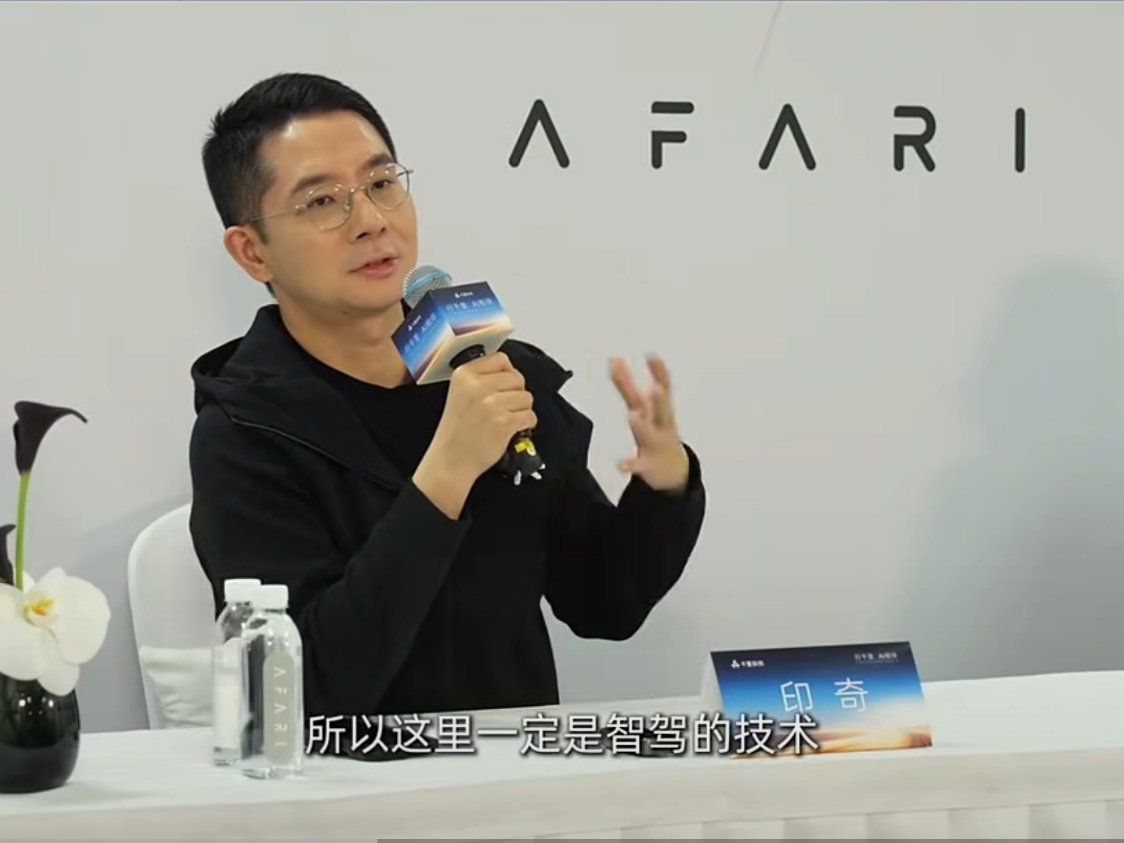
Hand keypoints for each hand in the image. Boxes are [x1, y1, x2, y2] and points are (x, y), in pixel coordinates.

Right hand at [414, 352, 536, 515]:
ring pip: (526, 397)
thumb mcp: (460, 393)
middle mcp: (477, 386)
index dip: (507, 373)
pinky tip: (511, 429)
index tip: (503, 385)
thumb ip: (481, 378)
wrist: (451, 460)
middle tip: (505, 406)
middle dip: (516, 392)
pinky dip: (526, 424)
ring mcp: (491, 405)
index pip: (500, 359)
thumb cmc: (457, 431)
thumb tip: (509, 370)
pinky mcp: (504, 423)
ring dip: (521, 409)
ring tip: (505, 418)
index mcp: (464, 375)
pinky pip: (529, 416)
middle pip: (517, 377)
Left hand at [610, 354, 689, 492]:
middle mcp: (661, 425)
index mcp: (659, 410)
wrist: (671, 470)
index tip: (652, 356)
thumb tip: (613, 358)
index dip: (659, 372)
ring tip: (633, 416)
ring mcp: (656, 445)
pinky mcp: (647, 464)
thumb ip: (625, 385)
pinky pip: (638, 464)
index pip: (664, 387)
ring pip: (649, 434)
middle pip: (662, 410)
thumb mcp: (641, 406)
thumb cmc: (655, 430)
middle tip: (656, 388)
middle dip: (659, 399)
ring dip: (641, 425)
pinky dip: (630, 464)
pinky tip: (620, 465)